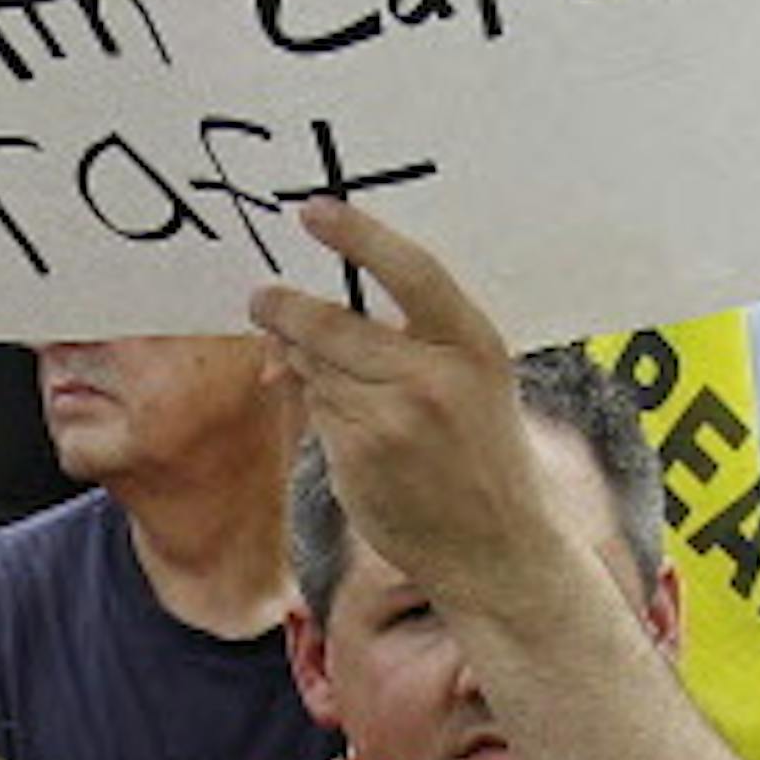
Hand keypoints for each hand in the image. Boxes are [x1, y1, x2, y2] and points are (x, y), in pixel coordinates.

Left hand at [251, 200, 556, 612]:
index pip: (410, 271)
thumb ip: (407, 345)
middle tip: (260, 298)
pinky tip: (351, 436)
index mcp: (473, 343)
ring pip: (317, 371)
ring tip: (324, 382)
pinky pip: (317, 414)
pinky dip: (319, 413)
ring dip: (304, 369)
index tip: (314, 211)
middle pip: (335, 323)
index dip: (359, 235)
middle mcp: (435, 376)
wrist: (499, 548)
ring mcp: (394, 419)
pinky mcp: (359, 457)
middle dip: (286, 309)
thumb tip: (308, 331)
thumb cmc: (480, 457)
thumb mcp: (471, 383)